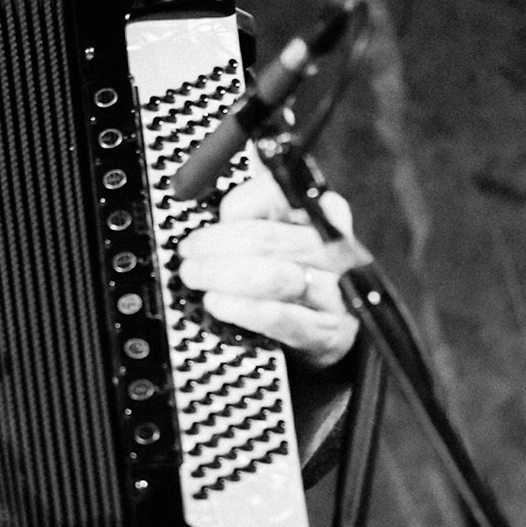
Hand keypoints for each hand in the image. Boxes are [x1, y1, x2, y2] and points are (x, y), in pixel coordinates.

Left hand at [176, 168, 360, 369]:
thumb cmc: (290, 268)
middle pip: (271, 239)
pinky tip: (217, 302)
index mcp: (324, 211)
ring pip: (275, 277)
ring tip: (194, 276)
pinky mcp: (330, 331)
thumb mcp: (276, 228)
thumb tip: (214, 197)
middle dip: (218, 245)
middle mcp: (337, 248)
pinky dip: (243, 309)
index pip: (280, 195)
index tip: (211, 217)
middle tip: (188, 252)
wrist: (327, 323)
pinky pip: (283, 318)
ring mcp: (337, 292)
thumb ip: (250, 210)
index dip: (238, 205)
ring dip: (223, 276)